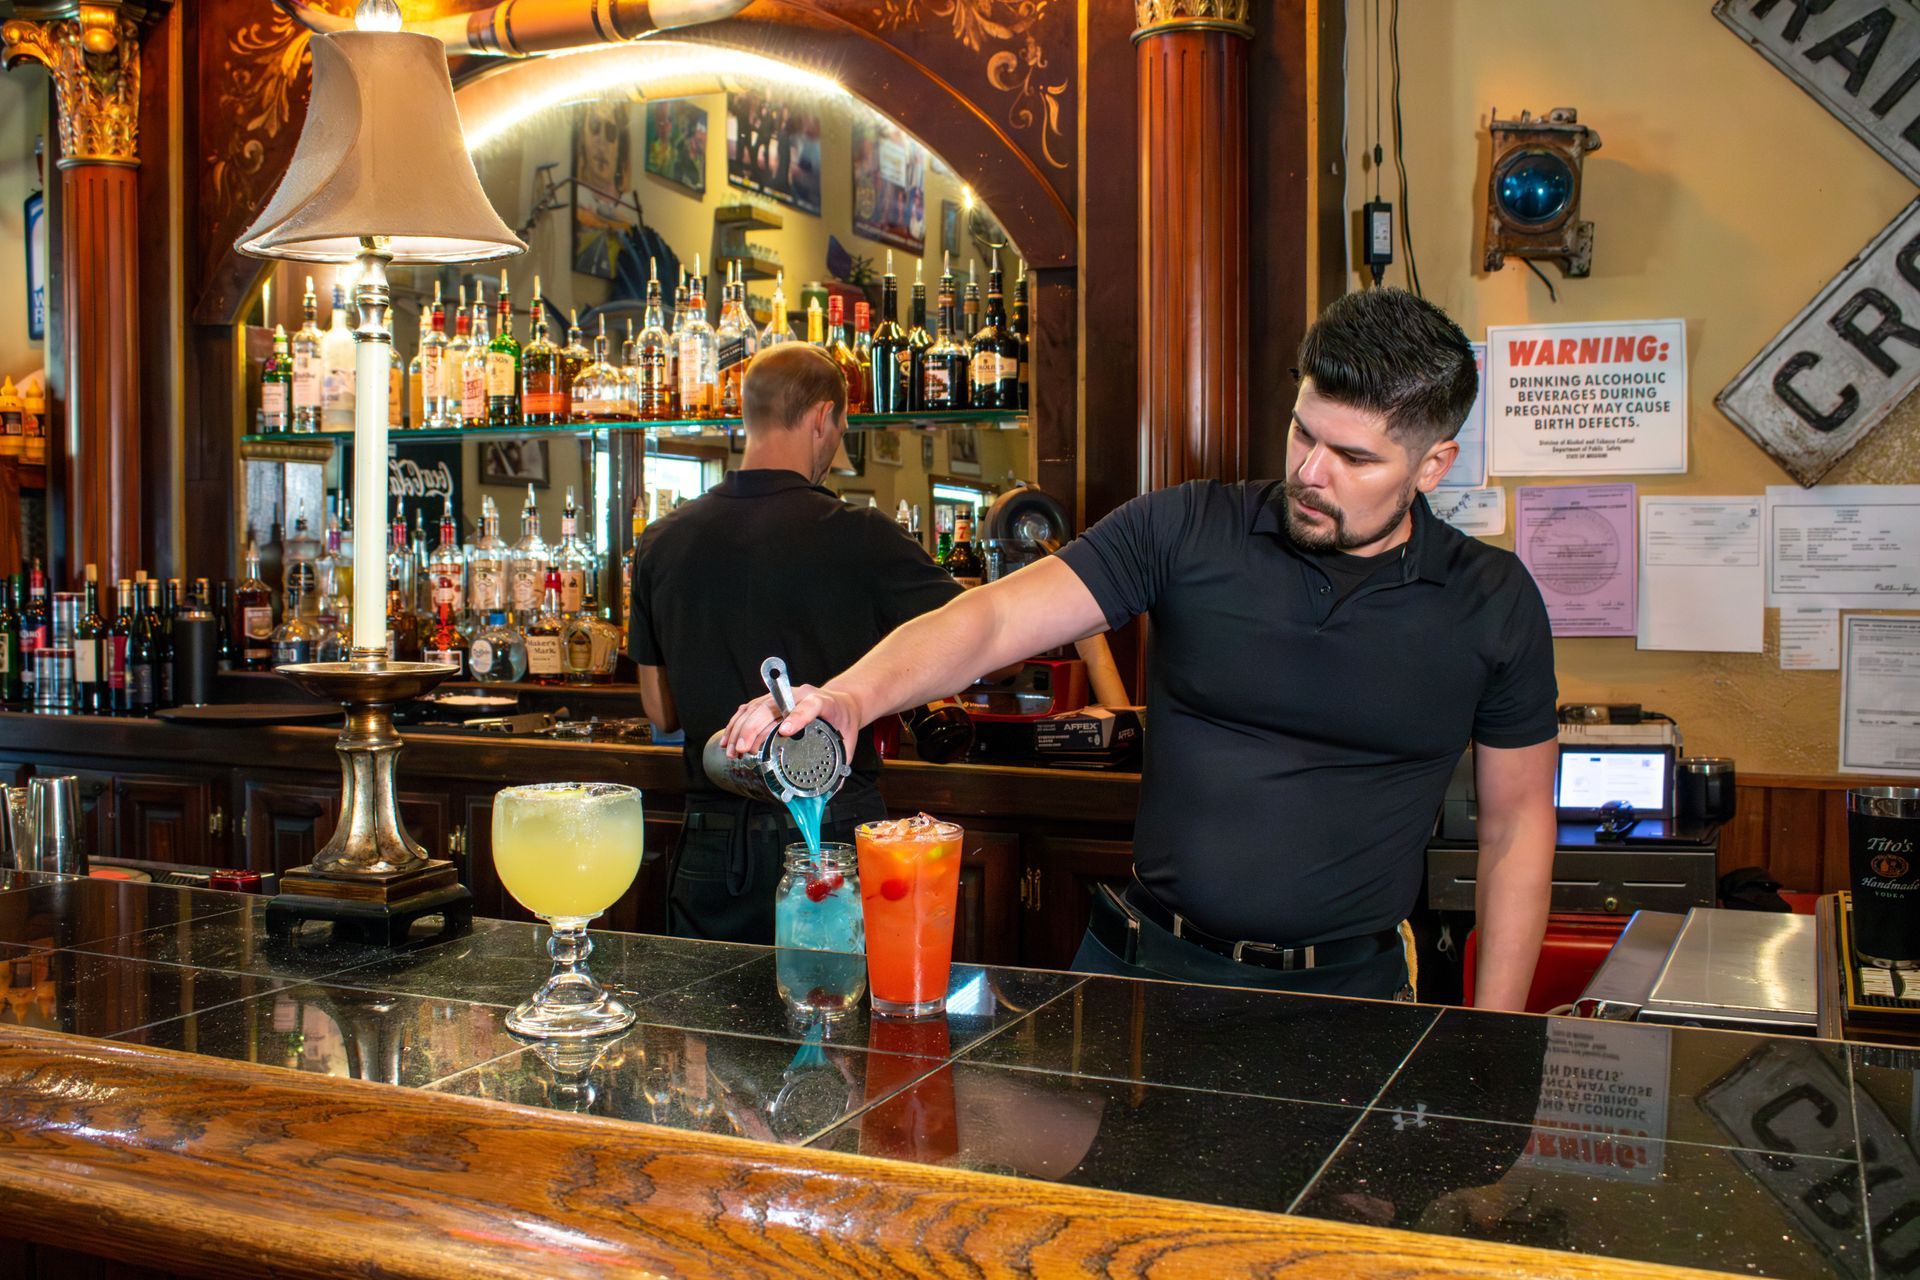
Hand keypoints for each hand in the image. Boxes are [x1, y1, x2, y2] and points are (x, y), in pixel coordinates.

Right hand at [722, 684, 860, 758]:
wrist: (842, 701)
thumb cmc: (843, 720)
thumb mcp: (848, 741)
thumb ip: (840, 764)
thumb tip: (831, 790)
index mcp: (823, 703)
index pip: (810, 706)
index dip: (797, 717)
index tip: (786, 731)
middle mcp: (800, 695)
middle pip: (772, 706)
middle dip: (755, 728)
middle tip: (744, 749)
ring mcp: (783, 696)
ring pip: (756, 707)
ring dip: (741, 728)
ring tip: (733, 750)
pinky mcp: (772, 700)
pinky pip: (749, 708)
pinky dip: (737, 723)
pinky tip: (729, 738)